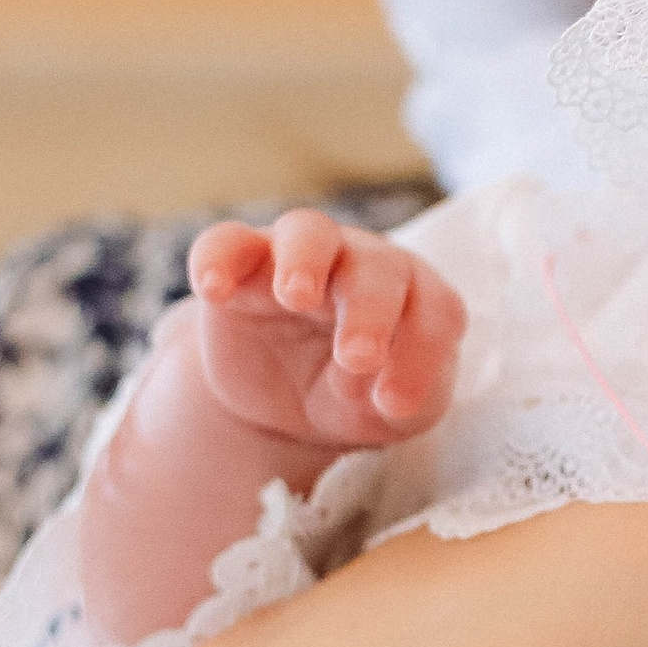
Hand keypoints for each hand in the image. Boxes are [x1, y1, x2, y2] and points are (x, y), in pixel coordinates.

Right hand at [185, 208, 465, 451]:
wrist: (289, 403)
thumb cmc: (359, 397)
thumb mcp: (390, 413)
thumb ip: (400, 401)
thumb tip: (373, 390)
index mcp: (416, 298)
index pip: (434, 310)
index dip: (421, 353)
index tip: (394, 404)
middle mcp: (364, 264)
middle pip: (376, 266)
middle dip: (370, 310)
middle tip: (358, 359)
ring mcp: (301, 257)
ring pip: (309, 232)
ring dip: (306, 260)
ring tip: (295, 296)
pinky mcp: (242, 264)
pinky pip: (227, 242)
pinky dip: (218, 257)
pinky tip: (213, 288)